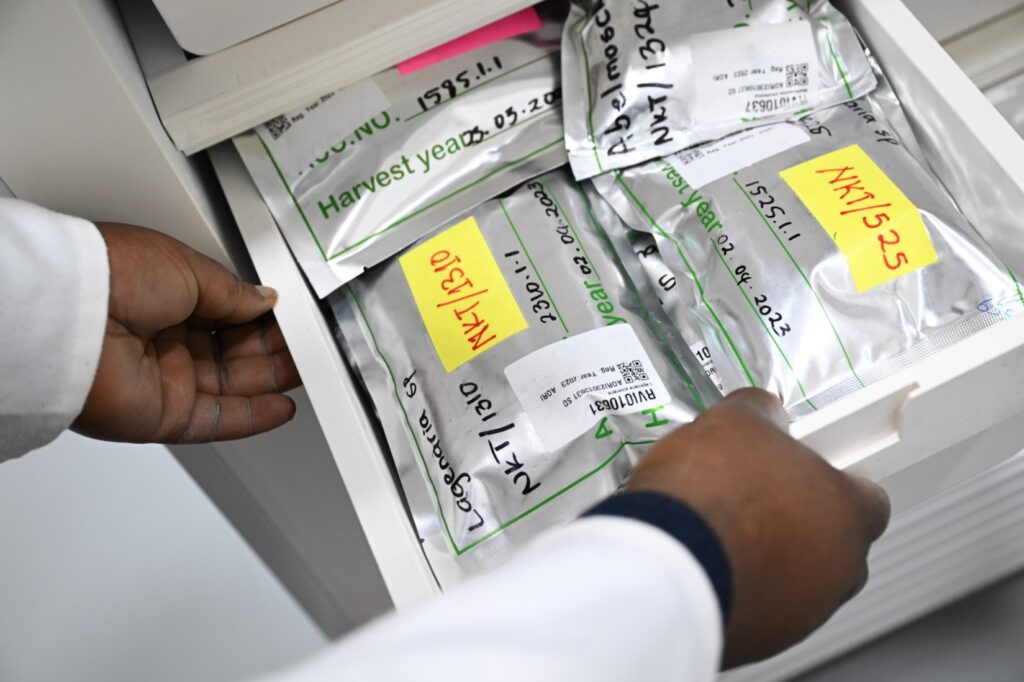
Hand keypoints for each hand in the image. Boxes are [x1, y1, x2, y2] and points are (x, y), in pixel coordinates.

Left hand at [73, 223, 300, 443]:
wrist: (71, 316)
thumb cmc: (112, 275)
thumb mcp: (190, 267)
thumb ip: (235, 292)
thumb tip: (265, 299)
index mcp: (165, 296)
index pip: (228, 313)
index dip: (264, 318)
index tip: (295, 319)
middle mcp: (162, 338)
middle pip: (233, 352)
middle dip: (274, 350)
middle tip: (311, 347)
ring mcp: (162, 378)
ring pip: (231, 387)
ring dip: (271, 381)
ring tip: (309, 373)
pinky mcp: (161, 415)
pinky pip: (215, 421)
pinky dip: (251, 418)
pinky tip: (281, 408)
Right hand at [626, 389, 889, 668]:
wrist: (665, 561)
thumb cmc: (710, 495)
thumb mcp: (736, 420)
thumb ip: (762, 413)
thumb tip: (762, 410)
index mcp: (846, 512)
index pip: (869, 499)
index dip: (835, 481)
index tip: (807, 473)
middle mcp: (837, 569)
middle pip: (835, 544)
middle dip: (800, 523)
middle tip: (757, 499)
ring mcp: (802, 611)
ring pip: (799, 580)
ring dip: (770, 558)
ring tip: (722, 532)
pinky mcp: (761, 638)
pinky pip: (761, 606)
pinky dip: (741, 586)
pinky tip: (707, 562)